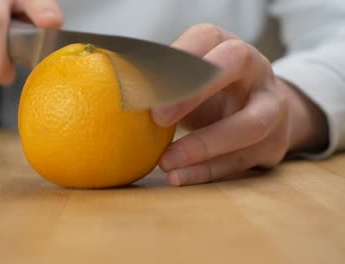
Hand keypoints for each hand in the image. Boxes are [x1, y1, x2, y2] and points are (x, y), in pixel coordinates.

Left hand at [151, 24, 327, 185]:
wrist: (256, 113)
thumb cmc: (209, 94)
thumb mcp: (189, 82)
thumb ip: (159, 82)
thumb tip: (113, 86)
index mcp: (228, 47)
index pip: (205, 38)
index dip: (177, 59)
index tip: (147, 88)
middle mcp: (257, 70)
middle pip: (235, 62)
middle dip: (194, 90)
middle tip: (157, 119)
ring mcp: (273, 107)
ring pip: (248, 125)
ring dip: (202, 147)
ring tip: (165, 164)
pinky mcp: (274, 144)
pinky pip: (242, 161)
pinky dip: (206, 171)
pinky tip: (179, 178)